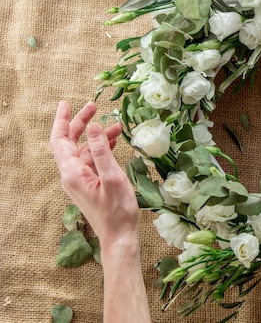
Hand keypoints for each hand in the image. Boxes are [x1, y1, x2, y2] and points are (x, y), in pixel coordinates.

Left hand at [50, 101, 138, 245]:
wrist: (119, 237)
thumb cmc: (117, 211)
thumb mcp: (112, 177)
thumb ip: (101, 151)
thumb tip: (93, 127)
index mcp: (72, 173)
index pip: (60, 140)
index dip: (62, 120)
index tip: (67, 103)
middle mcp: (72, 176)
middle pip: (70, 143)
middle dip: (81, 124)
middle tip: (94, 106)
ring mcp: (80, 181)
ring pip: (83, 151)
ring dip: (96, 137)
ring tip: (116, 126)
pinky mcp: (89, 185)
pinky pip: (91, 161)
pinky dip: (100, 149)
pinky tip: (113, 143)